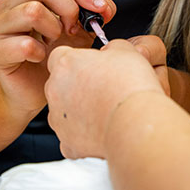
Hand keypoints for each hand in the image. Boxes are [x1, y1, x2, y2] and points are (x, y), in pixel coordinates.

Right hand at [0, 0, 115, 117]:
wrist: (31, 90)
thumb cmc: (54, 56)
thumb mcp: (81, 30)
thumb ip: (94, 12)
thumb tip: (106, 5)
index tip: (100, 9)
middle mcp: (10, 4)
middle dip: (69, 7)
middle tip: (75, 29)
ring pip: (32, 10)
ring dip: (53, 28)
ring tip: (55, 42)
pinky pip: (23, 44)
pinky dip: (40, 53)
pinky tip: (42, 58)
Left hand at [45, 40, 165, 158]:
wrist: (135, 123)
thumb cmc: (130, 86)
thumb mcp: (125, 50)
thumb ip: (111, 47)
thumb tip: (110, 51)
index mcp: (65, 64)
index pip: (60, 56)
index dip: (79, 60)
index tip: (94, 66)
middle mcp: (55, 91)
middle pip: (61, 84)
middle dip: (78, 85)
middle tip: (104, 88)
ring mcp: (58, 119)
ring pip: (66, 111)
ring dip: (81, 110)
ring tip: (107, 110)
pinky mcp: (67, 143)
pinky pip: (73, 136)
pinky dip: (85, 134)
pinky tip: (104, 129)